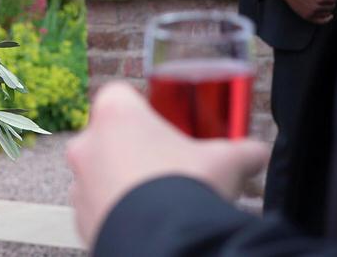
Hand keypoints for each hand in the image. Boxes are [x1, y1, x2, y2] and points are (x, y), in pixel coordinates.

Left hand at [67, 82, 268, 248]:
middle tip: (166, 164)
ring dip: (123, 181)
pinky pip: (99, 209)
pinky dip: (118, 212)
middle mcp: (88, 143)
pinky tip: (148, 220)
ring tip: (160, 198)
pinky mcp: (80, 220)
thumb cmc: (189, 186)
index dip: (142, 107)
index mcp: (115, 113)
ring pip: (100, 173)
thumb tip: (257, 153)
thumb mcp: (227, 160)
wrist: (167, 243)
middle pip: (108, 134)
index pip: (120, 94)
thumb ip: (243, 150)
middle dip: (133, 147)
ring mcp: (79, 183)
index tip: (163, 124)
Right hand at [274, 0, 336, 23]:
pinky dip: (325, 19)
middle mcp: (317, 7)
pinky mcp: (307, 17)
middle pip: (331, 7)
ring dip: (327, 9)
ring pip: (327, 14)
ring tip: (320, 2)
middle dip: (329, 1)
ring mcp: (312, 13)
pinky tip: (328, 16)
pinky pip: (320, 21)